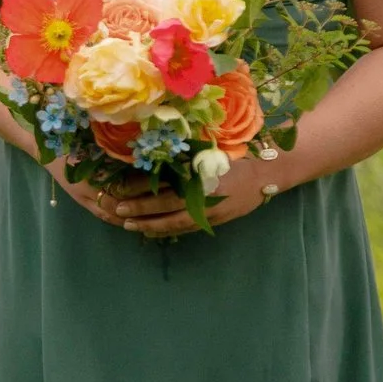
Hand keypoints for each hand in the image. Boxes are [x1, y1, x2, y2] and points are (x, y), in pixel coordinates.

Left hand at [104, 153, 289, 236]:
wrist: (265, 173)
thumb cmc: (235, 154)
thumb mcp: (207, 149)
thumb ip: (182, 155)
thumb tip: (150, 156)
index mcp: (198, 173)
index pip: (162, 182)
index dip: (138, 186)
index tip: (118, 187)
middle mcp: (202, 194)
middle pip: (164, 205)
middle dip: (138, 209)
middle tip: (116, 209)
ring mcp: (210, 210)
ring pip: (174, 221)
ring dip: (149, 224)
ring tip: (129, 225)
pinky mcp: (214, 219)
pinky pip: (186, 228)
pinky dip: (167, 230)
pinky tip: (151, 232)